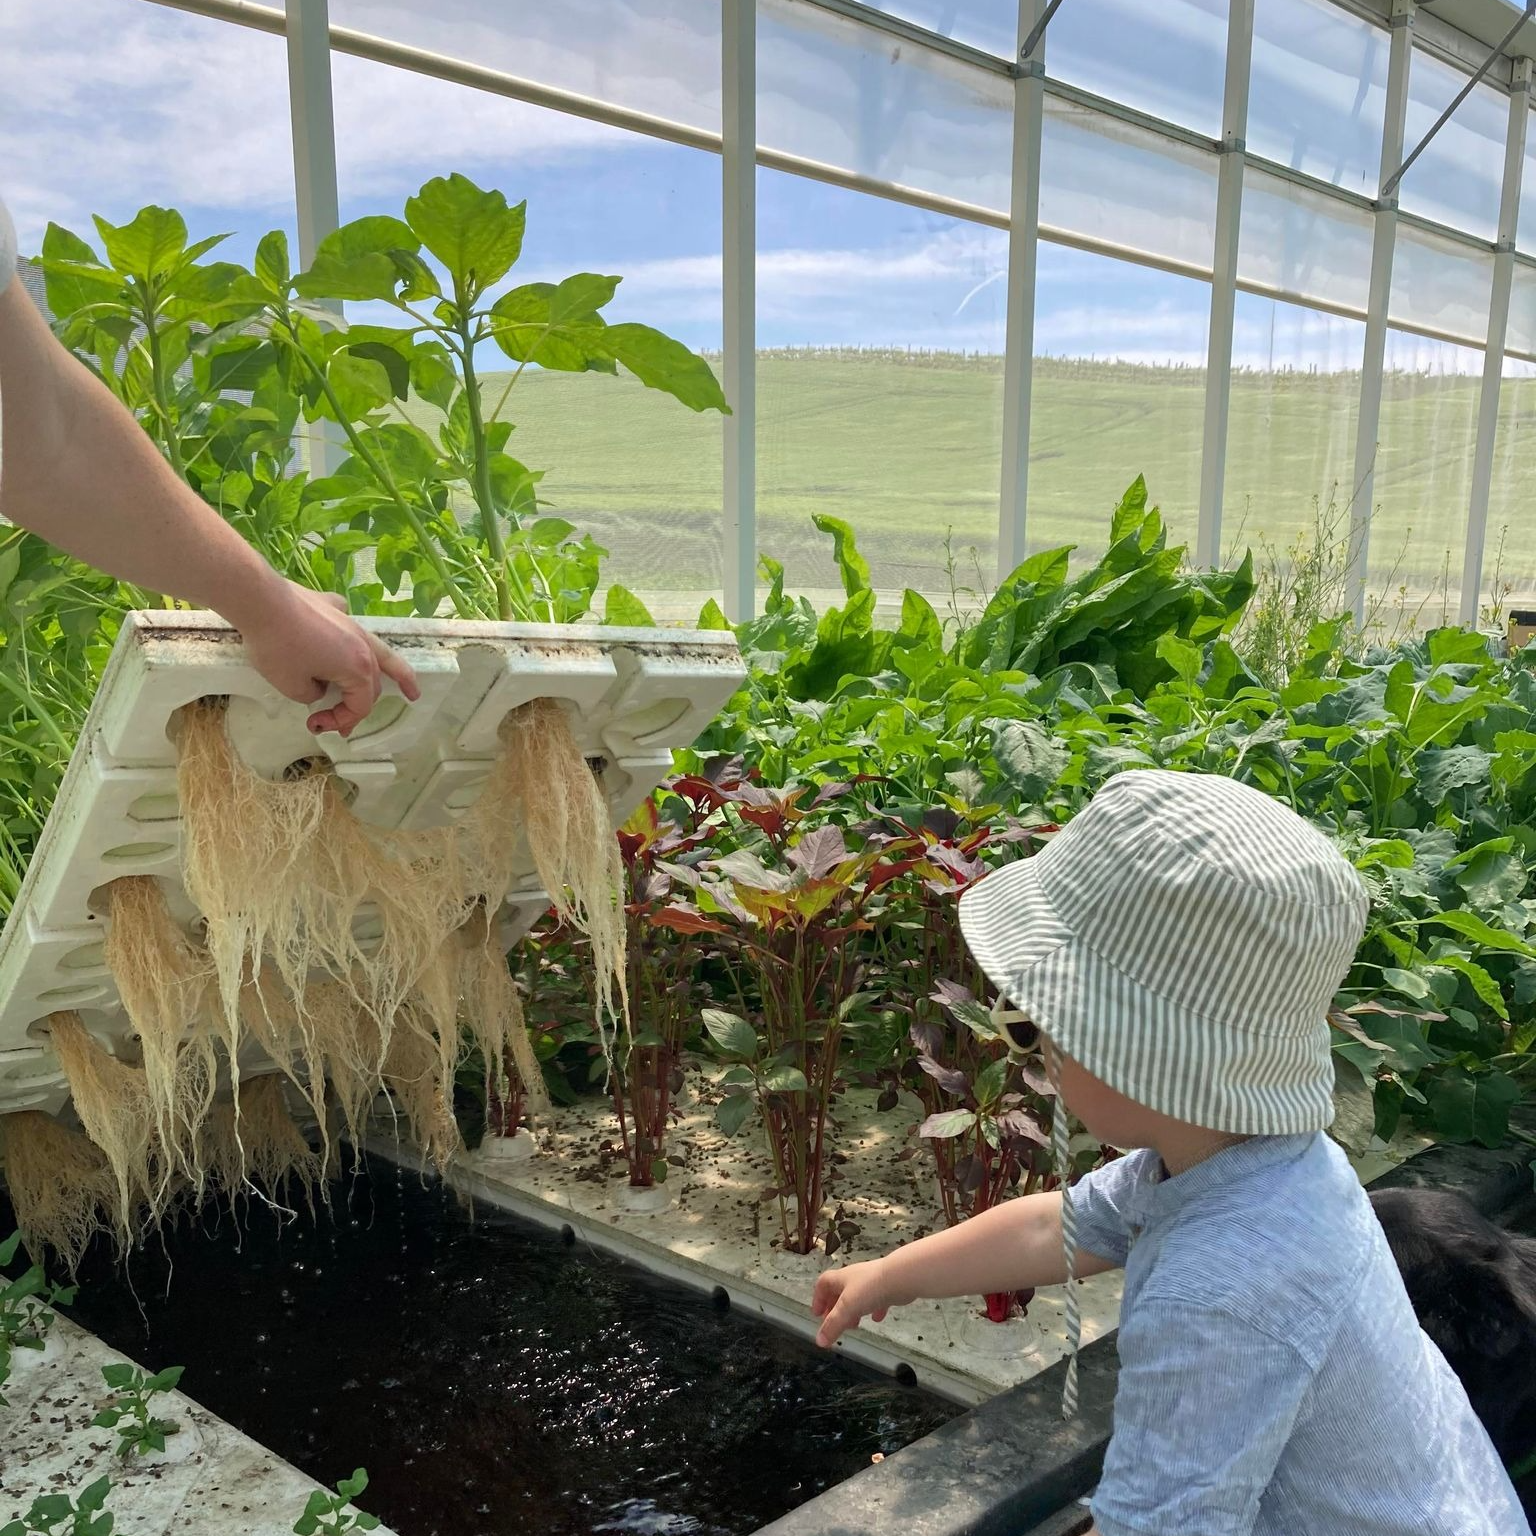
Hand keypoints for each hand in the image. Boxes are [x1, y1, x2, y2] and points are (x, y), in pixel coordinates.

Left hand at [232, 580, 420, 736]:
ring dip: (396, 673)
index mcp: (358, 670)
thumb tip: (319, 686)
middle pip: (373, 684)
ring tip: (410, 688)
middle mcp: (363, 647)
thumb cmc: (278, 648)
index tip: (316, 725)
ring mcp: (351, 624)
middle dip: (357, 708)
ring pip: (381, 652)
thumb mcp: (293, 688)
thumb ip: (314, 695)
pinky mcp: (333, 607)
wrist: (261, 601)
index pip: (360, 706)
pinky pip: (350, 626)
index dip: (341, 721)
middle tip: (338, 724)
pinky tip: (345, 638)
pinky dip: (351, 638)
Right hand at [811, 1258, 905, 1347]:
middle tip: (835, 1325)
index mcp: (841, 1279)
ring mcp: (872, 1281)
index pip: (823, 1284)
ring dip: (853, 1311)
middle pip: (839, 1291)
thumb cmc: (869, 1289)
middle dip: (835, 1309)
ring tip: (854, 1326)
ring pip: (857, 1297)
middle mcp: (855, 1278)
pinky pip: (876, 1299)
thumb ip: (833, 1325)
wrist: (901, 1277)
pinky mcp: (887, 1287)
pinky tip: (877, 1319)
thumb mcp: (847, 1308)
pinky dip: (873, 1310)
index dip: (818, 1299)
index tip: (817, 1315)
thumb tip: (819, 1341)